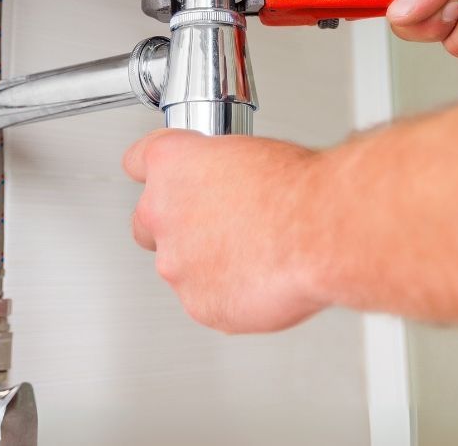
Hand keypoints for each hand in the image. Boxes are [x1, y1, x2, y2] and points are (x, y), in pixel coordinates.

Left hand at [123, 129, 329, 332]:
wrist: (320, 231)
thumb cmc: (296, 187)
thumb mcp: (252, 152)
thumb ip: (220, 172)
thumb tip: (226, 183)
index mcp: (171, 163)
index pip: (137, 161)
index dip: (159, 172)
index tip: (169, 179)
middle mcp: (161, 212)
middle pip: (146, 222)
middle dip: (175, 225)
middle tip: (216, 224)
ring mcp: (176, 263)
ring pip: (179, 266)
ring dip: (206, 262)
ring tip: (255, 252)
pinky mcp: (199, 304)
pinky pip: (206, 299)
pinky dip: (229, 293)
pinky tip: (261, 277)